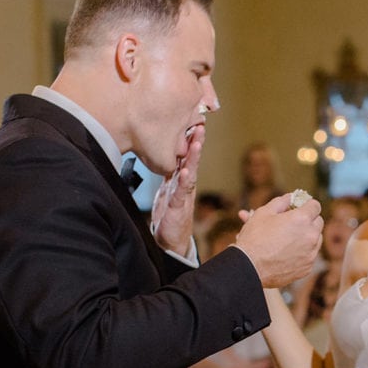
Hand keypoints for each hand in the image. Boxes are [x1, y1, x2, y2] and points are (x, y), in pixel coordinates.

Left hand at [151, 125, 204, 256]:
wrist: (171, 242)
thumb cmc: (169, 218)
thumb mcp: (167, 193)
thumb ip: (169, 178)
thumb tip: (167, 161)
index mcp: (181, 182)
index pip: (186, 158)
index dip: (190, 142)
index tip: (193, 124)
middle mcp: (186, 186)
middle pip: (192, 161)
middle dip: (196, 144)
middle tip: (200, 126)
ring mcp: (184, 196)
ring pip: (190, 173)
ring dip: (194, 158)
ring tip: (197, 143)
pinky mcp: (179, 207)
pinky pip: (182, 192)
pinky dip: (184, 180)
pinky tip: (186, 171)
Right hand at [236, 194, 323, 287]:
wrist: (249, 268)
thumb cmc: (254, 238)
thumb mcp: (263, 213)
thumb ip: (281, 202)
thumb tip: (290, 198)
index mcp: (302, 219)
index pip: (315, 206)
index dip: (307, 204)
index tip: (299, 207)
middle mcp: (311, 236)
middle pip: (318, 222)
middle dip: (308, 220)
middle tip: (294, 222)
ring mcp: (311, 253)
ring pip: (316, 240)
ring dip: (307, 236)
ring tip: (289, 238)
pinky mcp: (307, 268)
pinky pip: (310, 256)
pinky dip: (302, 253)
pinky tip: (287, 253)